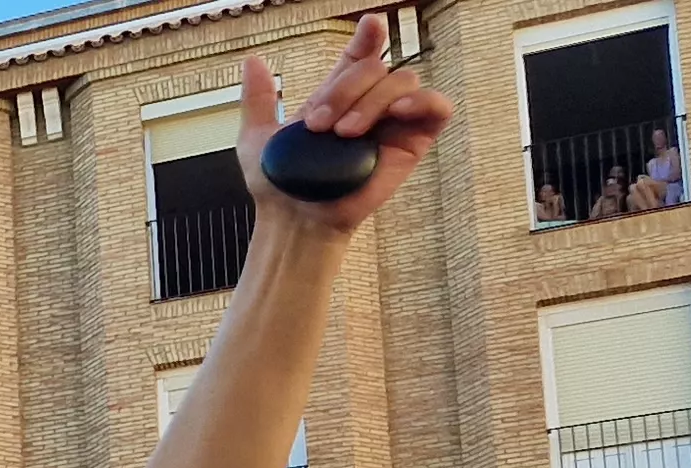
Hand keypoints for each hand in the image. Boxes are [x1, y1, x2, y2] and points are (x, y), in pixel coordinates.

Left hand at [237, 17, 452, 232]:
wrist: (294, 218)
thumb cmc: (279, 185)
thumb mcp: (256, 137)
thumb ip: (258, 98)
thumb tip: (253, 61)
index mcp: (338, 98)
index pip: (360, 57)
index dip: (367, 38)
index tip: (369, 26)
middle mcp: (368, 106)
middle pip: (376, 67)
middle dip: (346, 89)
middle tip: (320, 125)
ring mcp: (393, 123)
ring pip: (402, 82)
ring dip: (372, 101)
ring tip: (346, 133)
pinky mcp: (412, 144)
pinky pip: (437, 108)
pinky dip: (423, 101)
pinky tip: (397, 112)